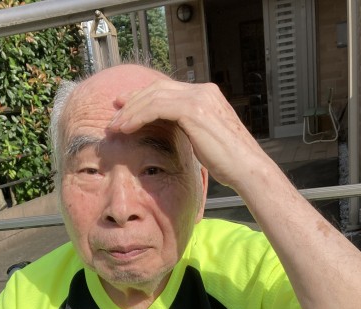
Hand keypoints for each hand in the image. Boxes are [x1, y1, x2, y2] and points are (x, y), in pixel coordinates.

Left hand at [108, 78, 259, 188]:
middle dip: (132, 101)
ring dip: (131, 110)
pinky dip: (138, 116)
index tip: (125, 108)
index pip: (167, 90)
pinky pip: (157, 107)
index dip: (143, 97)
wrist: (246, 168)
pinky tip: (127, 127)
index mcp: (206, 96)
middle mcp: (203, 91)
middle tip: (114, 114)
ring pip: (154, 96)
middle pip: (158, 89)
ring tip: (116, 125)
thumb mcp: (206, 140)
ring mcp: (199, 98)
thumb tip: (173, 132)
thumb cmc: (230, 162)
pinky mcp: (193, 109)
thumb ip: (190, 129)